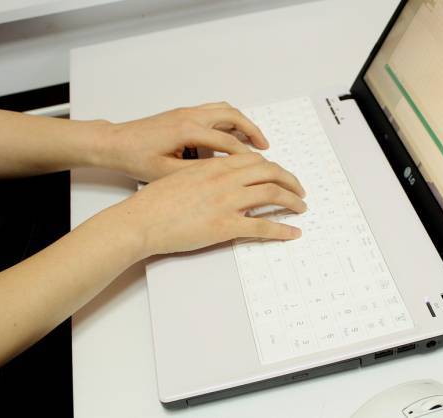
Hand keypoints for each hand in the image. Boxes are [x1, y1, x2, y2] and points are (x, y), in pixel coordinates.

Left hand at [95, 102, 267, 181]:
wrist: (114, 143)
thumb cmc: (135, 158)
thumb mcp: (167, 172)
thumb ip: (198, 172)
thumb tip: (224, 176)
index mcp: (187, 130)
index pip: (227, 141)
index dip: (246, 155)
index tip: (260, 167)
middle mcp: (190, 116)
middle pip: (232, 117)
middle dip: (252, 131)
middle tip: (265, 147)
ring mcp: (186, 112)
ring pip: (224, 110)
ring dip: (242, 122)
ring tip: (253, 140)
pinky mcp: (182, 113)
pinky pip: (213, 111)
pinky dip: (228, 120)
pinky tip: (230, 136)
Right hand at [110, 153, 306, 257]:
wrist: (141, 220)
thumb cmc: (155, 201)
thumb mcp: (183, 176)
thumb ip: (207, 175)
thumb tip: (221, 180)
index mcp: (215, 166)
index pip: (255, 161)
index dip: (273, 167)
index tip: (279, 175)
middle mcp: (225, 180)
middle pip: (270, 173)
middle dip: (290, 180)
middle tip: (299, 190)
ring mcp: (227, 202)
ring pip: (272, 194)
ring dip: (292, 201)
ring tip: (301, 208)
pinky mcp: (225, 226)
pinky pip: (263, 226)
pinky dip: (282, 230)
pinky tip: (292, 233)